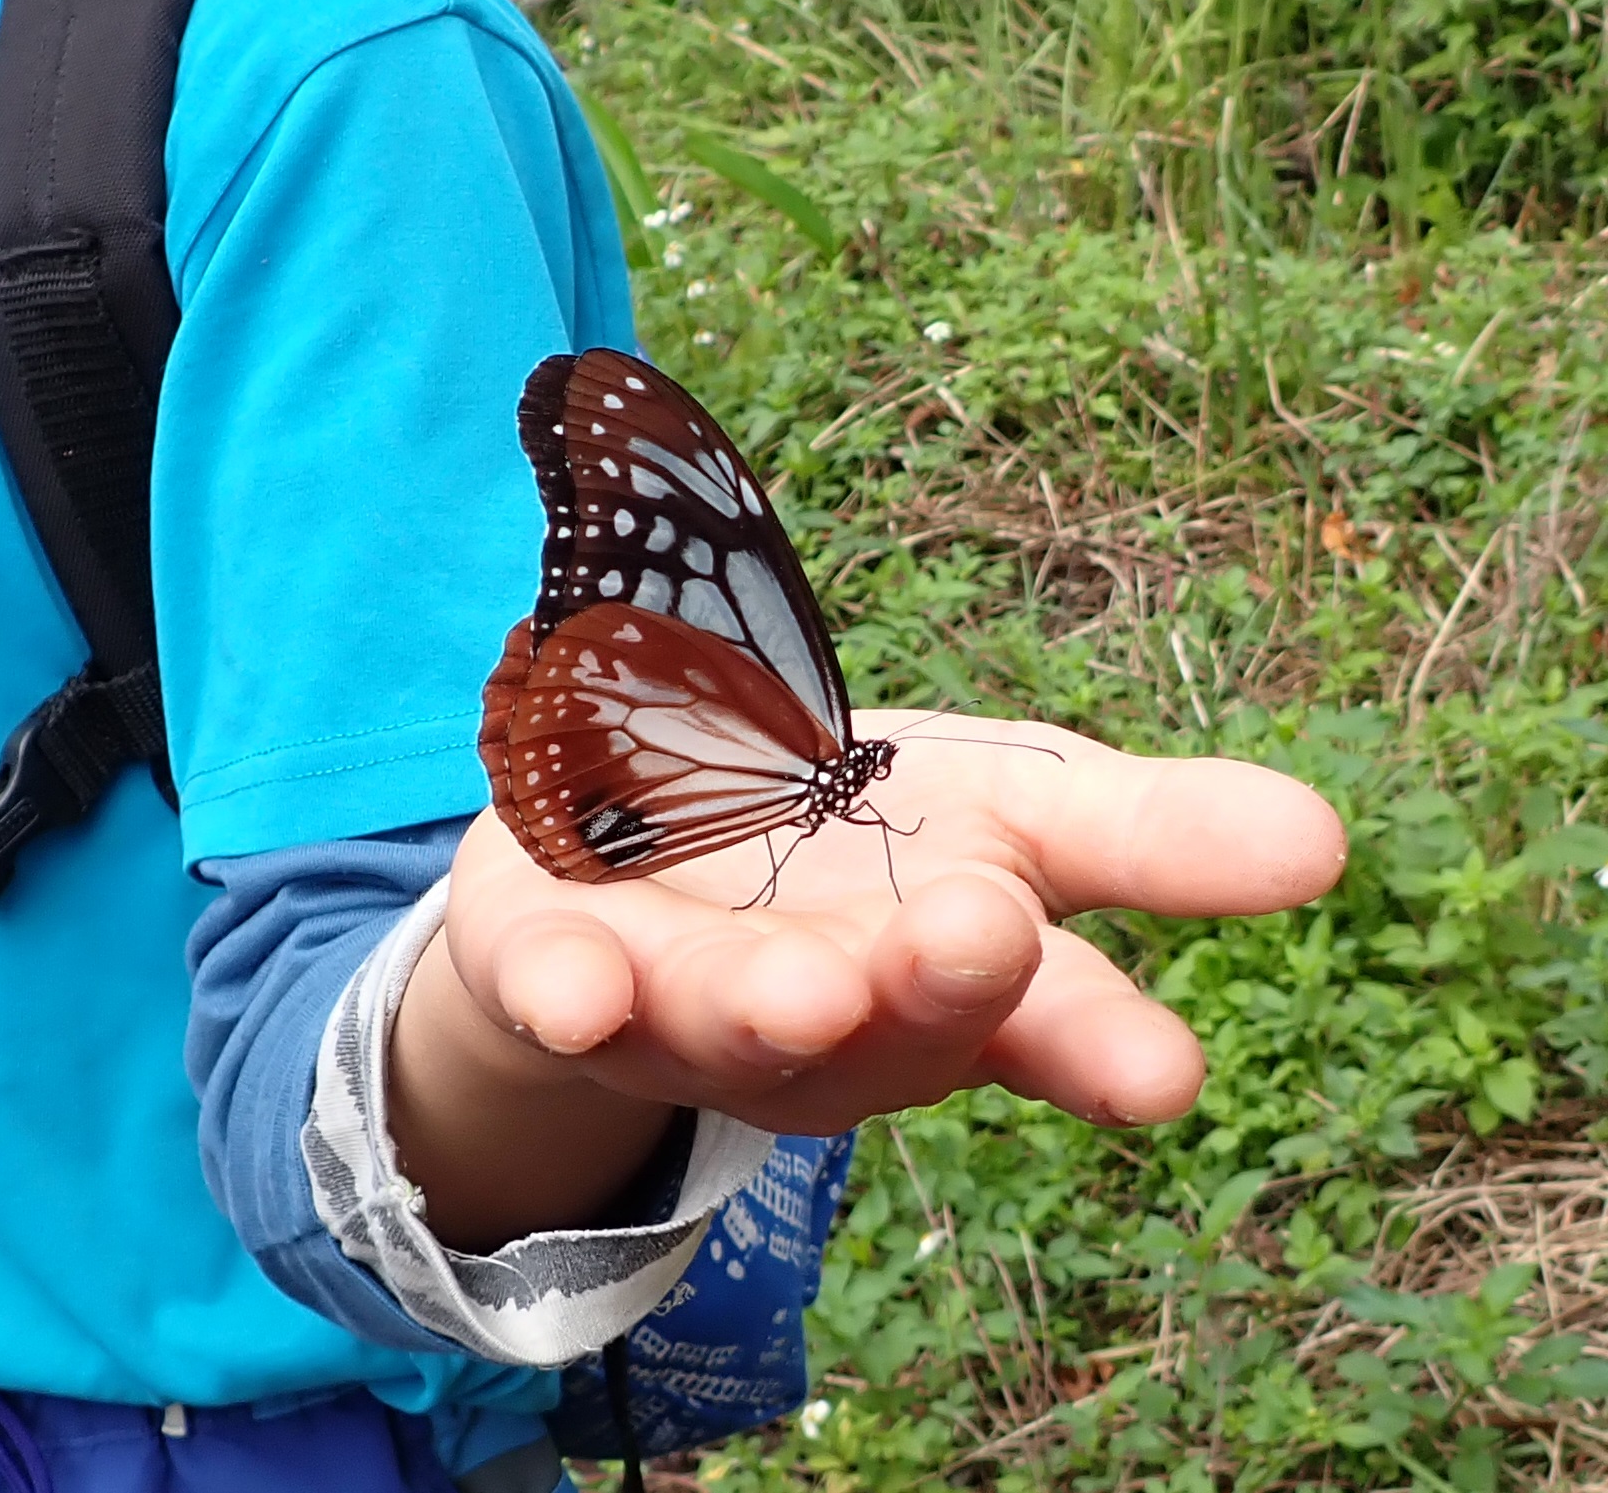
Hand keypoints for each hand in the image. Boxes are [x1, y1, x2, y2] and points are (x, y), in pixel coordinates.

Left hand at [389, 711, 1344, 1245]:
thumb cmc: (854, 841)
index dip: (1096, 1043)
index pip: (1046, 1011)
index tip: (1163, 1072)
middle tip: (979, 941)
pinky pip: (556, 988)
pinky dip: (565, 991)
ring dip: (768, 1009)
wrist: (639, 855)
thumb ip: (1143, 830)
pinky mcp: (560, 965)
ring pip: (733, 1021)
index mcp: (955, 962)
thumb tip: (1322, 839)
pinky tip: (571, 988)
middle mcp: (836, 1005)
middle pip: (892, 1015)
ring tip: (802, 989)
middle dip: (934, 986)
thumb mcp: (1009, 807)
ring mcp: (690, 998)